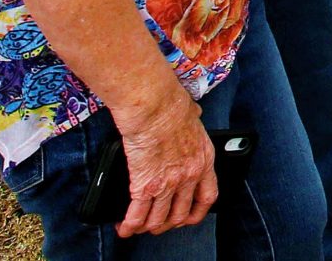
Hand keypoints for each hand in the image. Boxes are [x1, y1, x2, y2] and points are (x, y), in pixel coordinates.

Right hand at [112, 86, 215, 236]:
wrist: (155, 105)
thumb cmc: (171, 104)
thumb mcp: (193, 115)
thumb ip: (193, 122)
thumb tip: (192, 114)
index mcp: (204, 158)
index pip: (207, 196)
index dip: (197, 212)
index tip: (188, 217)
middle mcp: (190, 175)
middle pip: (181, 213)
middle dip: (168, 223)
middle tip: (158, 224)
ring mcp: (168, 183)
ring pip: (159, 219)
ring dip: (148, 226)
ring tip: (138, 226)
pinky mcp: (145, 185)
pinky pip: (138, 215)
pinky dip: (129, 225)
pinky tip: (123, 228)